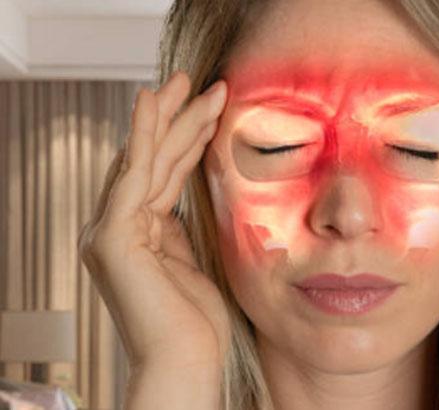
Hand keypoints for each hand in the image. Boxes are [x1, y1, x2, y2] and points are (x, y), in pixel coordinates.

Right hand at [77, 71, 230, 370]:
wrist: (188, 362)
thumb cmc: (196, 324)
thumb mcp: (192, 262)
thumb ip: (180, 230)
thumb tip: (185, 198)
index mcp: (136, 236)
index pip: (160, 176)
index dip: (183, 140)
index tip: (210, 110)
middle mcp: (115, 230)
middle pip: (148, 162)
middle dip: (173, 119)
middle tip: (196, 81)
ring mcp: (109, 232)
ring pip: (144, 161)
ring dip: (168, 117)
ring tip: (189, 82)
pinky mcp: (113, 238)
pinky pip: (135, 175)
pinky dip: (144, 135)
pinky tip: (153, 102)